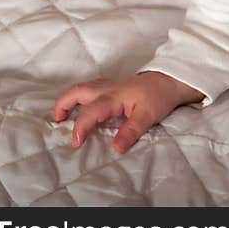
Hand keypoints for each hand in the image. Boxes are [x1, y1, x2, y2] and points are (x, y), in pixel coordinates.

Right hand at [53, 72, 202, 152]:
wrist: (170, 80)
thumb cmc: (159, 96)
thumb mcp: (148, 116)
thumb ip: (131, 131)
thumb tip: (116, 148)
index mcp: (113, 96)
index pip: (89, 112)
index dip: (80, 128)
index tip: (76, 143)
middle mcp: (106, 88)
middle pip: (76, 91)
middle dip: (62, 105)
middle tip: (58, 123)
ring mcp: (108, 85)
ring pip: (81, 88)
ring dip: (68, 100)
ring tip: (63, 117)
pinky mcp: (111, 85)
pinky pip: (89, 89)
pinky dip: (78, 97)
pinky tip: (80, 108)